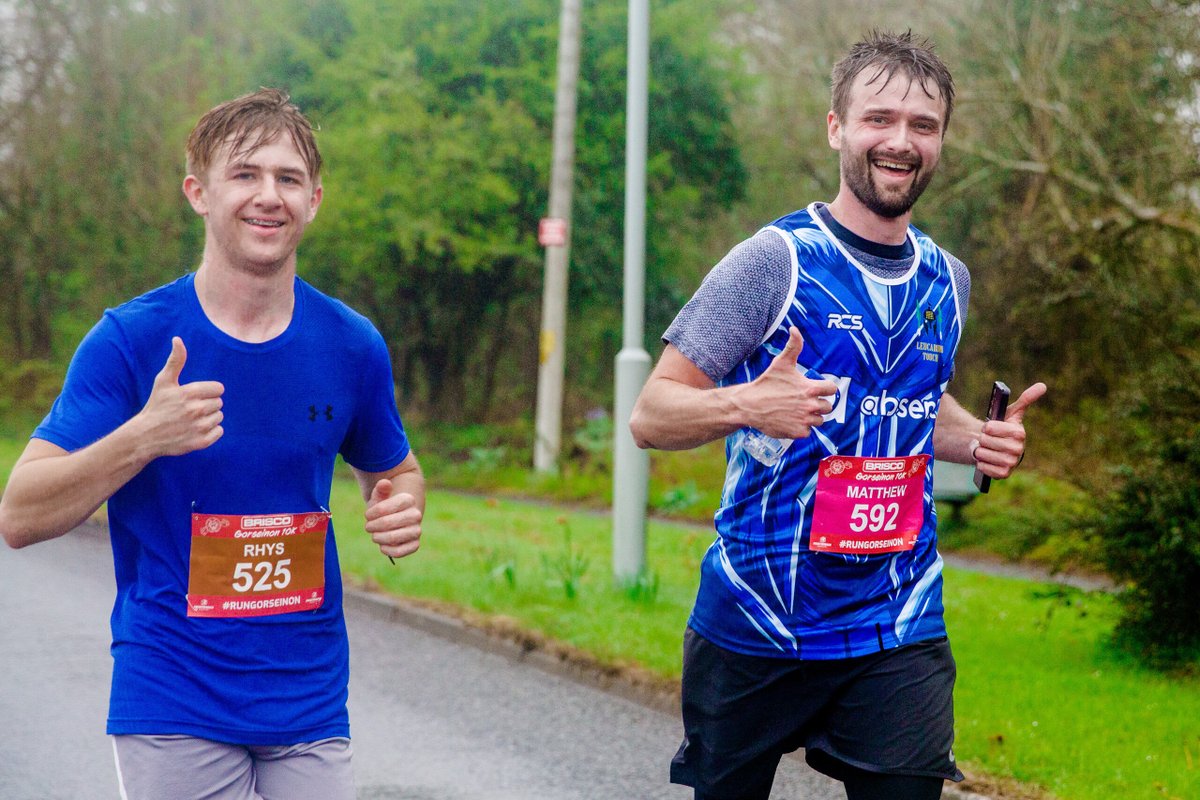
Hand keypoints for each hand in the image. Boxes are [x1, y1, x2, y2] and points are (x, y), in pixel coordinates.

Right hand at [136, 337, 223, 456]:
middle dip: (208, 404)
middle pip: (219, 403)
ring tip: (192, 420)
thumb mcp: (163, 381)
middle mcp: (196, 410)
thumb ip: (175, 360)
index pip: (218, 389)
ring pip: (220, 417)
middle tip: (191, 409)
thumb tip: (178, 339)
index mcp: (189, 393)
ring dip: (210, 418)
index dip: (208, 391)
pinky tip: (196, 430)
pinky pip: (220, 431)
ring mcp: (199, 427)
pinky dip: (212, 431)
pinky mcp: (201, 442)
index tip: (195, 396)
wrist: (145, 436)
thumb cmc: (156, 406)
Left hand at [365, 478, 421, 559]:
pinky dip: (387, 550)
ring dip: (378, 538)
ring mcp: (417, 530)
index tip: (368, 515)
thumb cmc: (385, 506)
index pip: (382, 509)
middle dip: (372, 526)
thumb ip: (381, 489)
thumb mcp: (380, 496)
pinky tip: (383, 546)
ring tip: (375, 536)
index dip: (370, 514)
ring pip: (392, 538)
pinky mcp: (415, 545)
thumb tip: (384, 483)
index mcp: (408, 499)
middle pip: (386, 523)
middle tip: (369, 526)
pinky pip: (400, 551)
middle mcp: (416, 514)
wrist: (398, 517)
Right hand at [739, 327, 838, 438]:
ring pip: (819, 421)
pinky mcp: (797, 432)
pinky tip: (791, 420)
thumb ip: (793, 346)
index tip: (816, 389)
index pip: (832, 390)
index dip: (825, 389)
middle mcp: (810, 406)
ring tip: (797, 411)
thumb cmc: (766, 383)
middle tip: (804, 401)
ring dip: (811, 417)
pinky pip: (808, 432)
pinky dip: (801, 428)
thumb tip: (794, 328)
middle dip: (818, 404)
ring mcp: (804, 420)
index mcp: (810, 389)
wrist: (749, 405)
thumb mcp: (781, 363)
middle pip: (827, 407)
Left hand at [972, 382, 1046, 478]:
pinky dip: (981, 463)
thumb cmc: (1003, 427)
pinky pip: (984, 468)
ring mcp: (1012, 463)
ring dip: (980, 451)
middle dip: (982, 439)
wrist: (997, 447)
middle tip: (988, 439)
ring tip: (986, 449)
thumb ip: (1025, 399)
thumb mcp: (1011, 412)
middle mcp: (1018, 449)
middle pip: (984, 441)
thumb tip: (1042, 386)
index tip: (990, 427)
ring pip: (982, 454)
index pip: (989, 428)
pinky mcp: (1004, 474)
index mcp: (1019, 433)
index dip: (986, 427)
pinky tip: (987, 460)